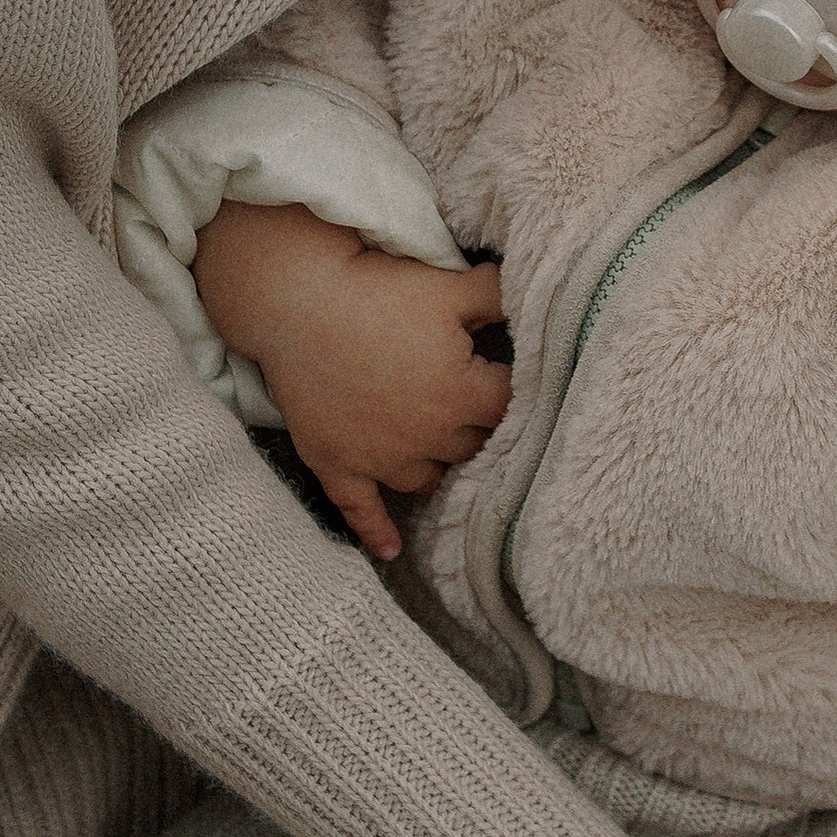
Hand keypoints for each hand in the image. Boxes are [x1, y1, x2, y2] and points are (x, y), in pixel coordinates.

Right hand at [194, 199, 509, 560]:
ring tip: (438, 445)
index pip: (511, 408)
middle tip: (469, 402)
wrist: (295, 300)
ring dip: (436, 462)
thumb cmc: (379, 290)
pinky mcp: (339, 465)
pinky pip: (362, 510)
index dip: (511, 389)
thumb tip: (541, 297)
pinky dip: (378, 531)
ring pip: (428, 479)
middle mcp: (427, 439)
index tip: (506, 377)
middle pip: (473, 447)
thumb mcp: (451, 286)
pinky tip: (392, 550)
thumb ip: (501, 297)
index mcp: (462, 397)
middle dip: (476, 425)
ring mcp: (380, 458)